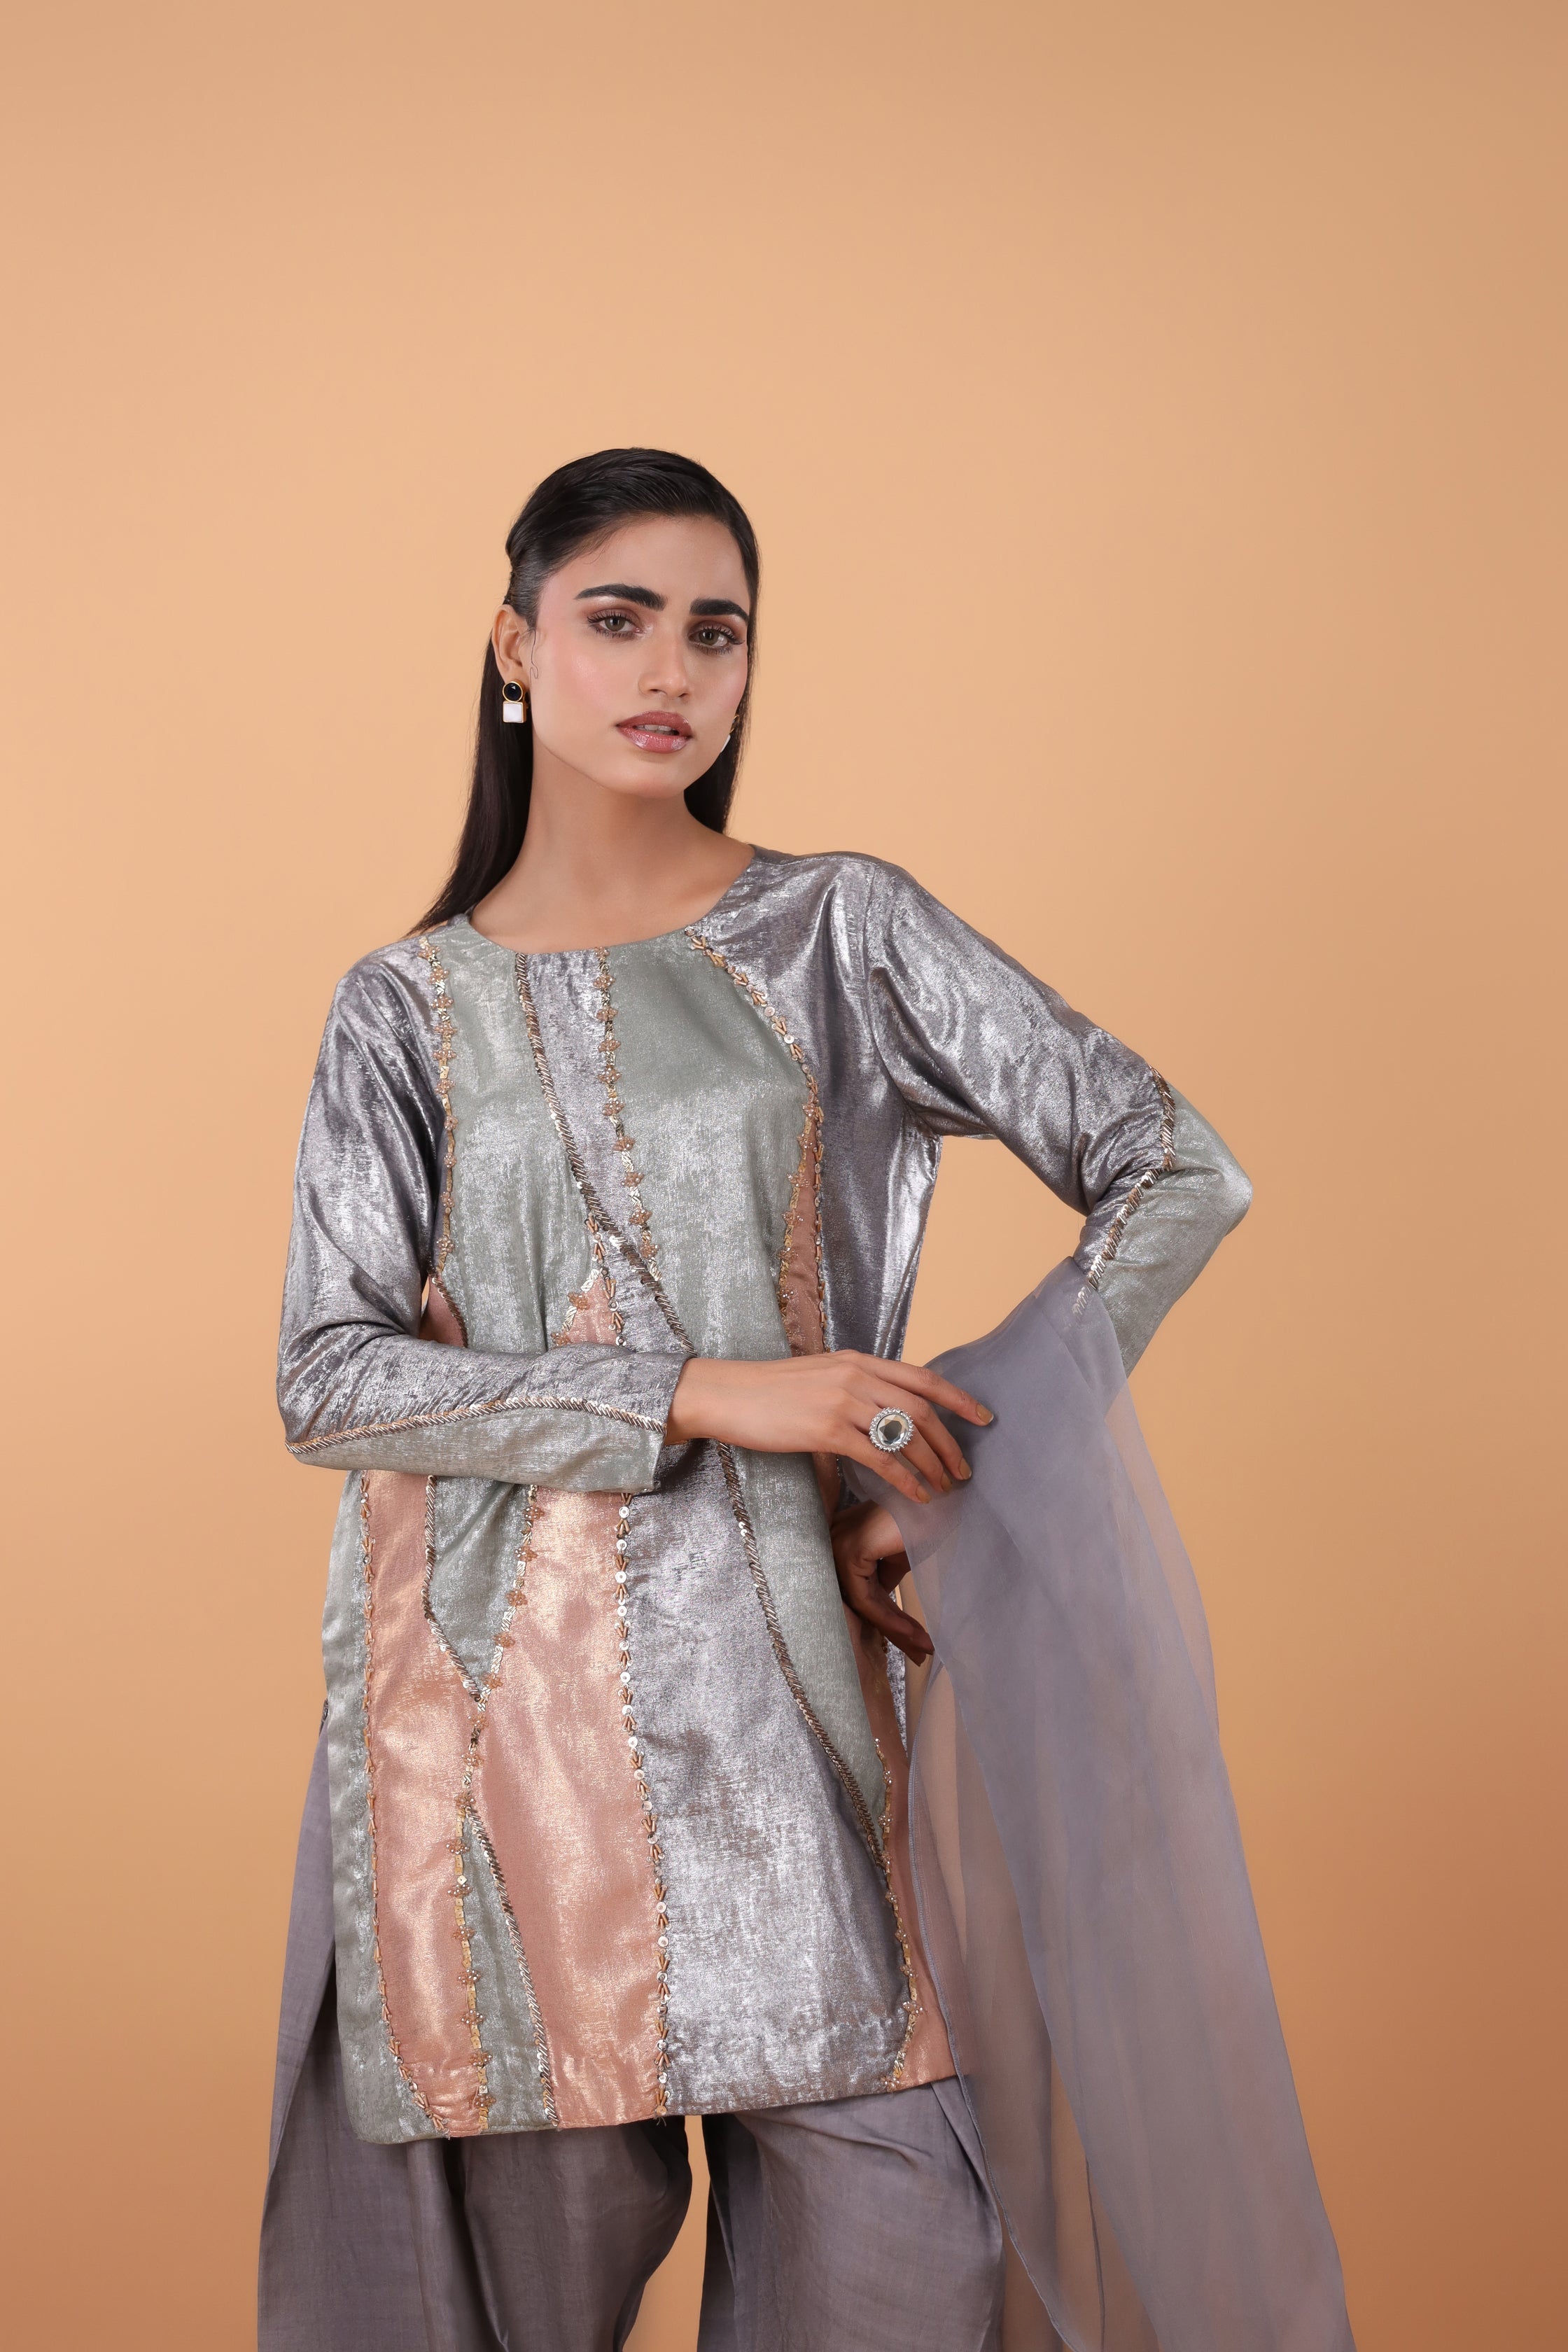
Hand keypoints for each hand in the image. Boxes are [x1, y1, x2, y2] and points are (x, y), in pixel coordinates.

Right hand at [664, 1349, 991, 1507]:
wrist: (725, 1393)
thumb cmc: (769, 1392)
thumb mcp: (820, 1377)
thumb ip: (854, 1386)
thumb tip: (884, 1409)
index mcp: (858, 1360)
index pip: (922, 1377)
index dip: (958, 1397)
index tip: (984, 1417)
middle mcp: (856, 1375)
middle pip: (921, 1409)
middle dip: (950, 1442)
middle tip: (964, 1470)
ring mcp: (842, 1401)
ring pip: (905, 1434)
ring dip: (932, 1464)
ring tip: (945, 1487)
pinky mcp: (826, 1429)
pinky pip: (879, 1458)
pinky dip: (905, 1478)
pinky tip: (916, 1495)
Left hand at [831, 1501, 932, 1662]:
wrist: (940, 1497)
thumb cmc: (924, 1517)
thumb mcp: (899, 1554)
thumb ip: (884, 1576)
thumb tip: (884, 1605)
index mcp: (841, 1535)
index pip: (859, 1587)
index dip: (887, 1617)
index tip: (914, 1640)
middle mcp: (833, 1538)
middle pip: (859, 1599)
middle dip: (892, 1630)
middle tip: (919, 1653)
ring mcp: (839, 1545)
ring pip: (862, 1605)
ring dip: (896, 1631)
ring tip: (923, 1648)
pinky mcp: (850, 1553)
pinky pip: (866, 1600)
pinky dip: (892, 1621)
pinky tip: (915, 1633)